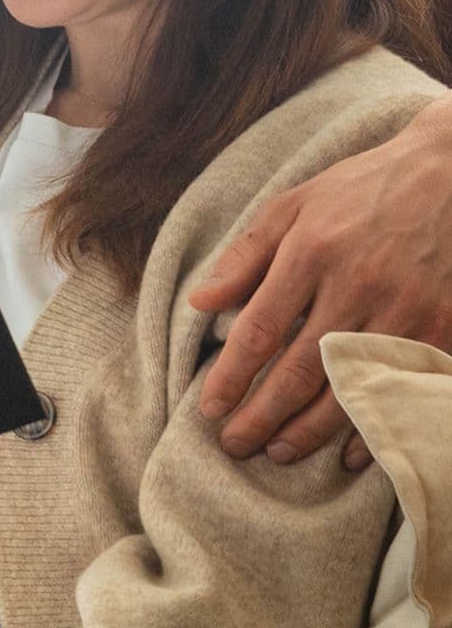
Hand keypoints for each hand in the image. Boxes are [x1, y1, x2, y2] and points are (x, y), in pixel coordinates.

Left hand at [191, 89, 451, 469]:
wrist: (448, 174)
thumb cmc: (359, 190)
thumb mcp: (293, 206)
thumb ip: (246, 256)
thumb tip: (200, 302)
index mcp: (311, 253)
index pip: (259, 330)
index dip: (231, 376)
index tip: (209, 408)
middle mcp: (357, 285)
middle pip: (301, 369)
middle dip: (263, 415)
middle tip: (235, 445)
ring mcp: (405, 308)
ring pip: (351, 386)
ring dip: (312, 429)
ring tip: (279, 452)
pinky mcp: (443, 323)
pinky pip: (403, 386)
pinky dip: (379, 423)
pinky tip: (353, 452)